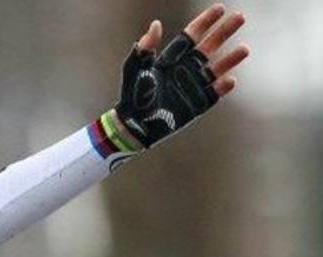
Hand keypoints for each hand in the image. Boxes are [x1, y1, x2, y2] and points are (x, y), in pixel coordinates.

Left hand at [114, 4, 249, 148]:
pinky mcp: (197, 104)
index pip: (192, 35)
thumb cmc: (132, 96)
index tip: (220, 8)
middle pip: (209, 46)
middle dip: (224, 32)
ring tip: (244, 49)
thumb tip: (156, 24)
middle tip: (240, 17)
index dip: (205, 21)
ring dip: (230, 59)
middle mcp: (186, 69)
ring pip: (217, 69)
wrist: (133, 125)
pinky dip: (222, 87)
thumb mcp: (135, 70)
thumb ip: (145, 49)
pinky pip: (214, 93)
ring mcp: (193, 86)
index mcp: (172, 58)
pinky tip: (230, 80)